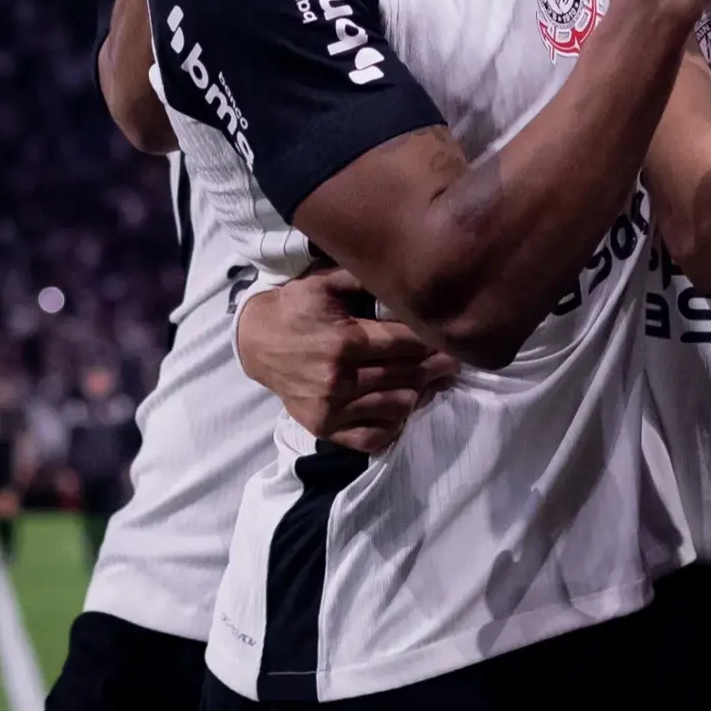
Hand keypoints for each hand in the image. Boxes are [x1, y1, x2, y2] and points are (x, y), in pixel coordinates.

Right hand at [236, 268, 459, 454]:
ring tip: (430, 380)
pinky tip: (400, 407)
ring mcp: (332, 408)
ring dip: (419, 393)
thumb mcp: (327, 283)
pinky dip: (392, 425)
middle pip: (409, 376)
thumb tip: (409, 274)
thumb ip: (367, 279)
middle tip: (454, 360)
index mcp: (346, 341)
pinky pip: (372, 437)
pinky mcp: (324, 427)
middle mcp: (340, 379)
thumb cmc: (297, 307)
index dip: (434, 340)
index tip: (451, 337)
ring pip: (399, 406)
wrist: (256, 342)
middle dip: (437, 366)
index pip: (408, 345)